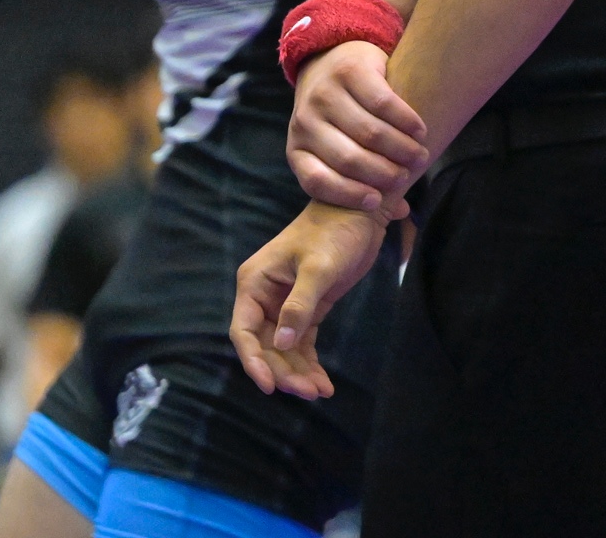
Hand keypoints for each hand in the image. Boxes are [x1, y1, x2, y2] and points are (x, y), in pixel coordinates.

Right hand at [231, 202, 388, 398]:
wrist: (360, 212)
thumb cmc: (335, 231)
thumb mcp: (318, 267)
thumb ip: (300, 304)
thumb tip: (283, 344)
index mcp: (255, 283)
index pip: (245, 332)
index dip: (254, 362)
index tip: (270, 386)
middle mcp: (264, 296)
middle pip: (266, 346)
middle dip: (284, 371)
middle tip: (308, 392)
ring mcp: (285, 304)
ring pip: (284, 349)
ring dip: (298, 372)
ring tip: (319, 392)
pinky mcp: (307, 308)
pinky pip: (302, 343)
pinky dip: (310, 363)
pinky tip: (323, 383)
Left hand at [288, 40, 428, 211]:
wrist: (331, 60)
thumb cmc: (339, 117)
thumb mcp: (336, 148)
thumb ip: (361, 179)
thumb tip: (399, 212)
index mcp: (297, 149)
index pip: (318, 181)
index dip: (348, 195)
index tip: (377, 201)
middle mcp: (305, 122)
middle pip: (349, 158)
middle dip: (384, 173)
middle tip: (408, 176)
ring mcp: (325, 95)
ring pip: (370, 132)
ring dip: (401, 149)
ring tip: (420, 155)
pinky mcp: (350, 72)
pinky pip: (384, 103)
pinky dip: (407, 121)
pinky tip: (420, 130)